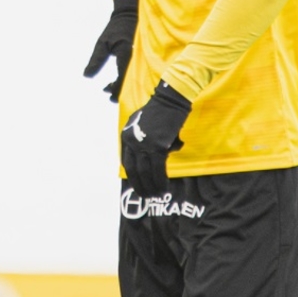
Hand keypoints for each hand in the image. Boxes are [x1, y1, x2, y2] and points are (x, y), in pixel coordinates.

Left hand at [85, 0, 137, 101]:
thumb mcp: (102, 43)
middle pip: (130, 81)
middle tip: (108, 92)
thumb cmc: (115, 28)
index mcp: (127, 55)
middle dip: (119, 89)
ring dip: (124, 84)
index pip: (123, 78)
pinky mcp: (145, 55)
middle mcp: (137, 58)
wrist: (131, 13)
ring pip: (135, 77)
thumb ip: (96, 60)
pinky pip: (139, 70)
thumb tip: (86, 76)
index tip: (109, 95)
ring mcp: (143, 56)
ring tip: (111, 86)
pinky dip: (130, 76)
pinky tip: (122, 79)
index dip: (116, 89)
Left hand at [121, 82, 190, 196]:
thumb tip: (152, 156)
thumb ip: (143, 140)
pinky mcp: (157, 146)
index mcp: (126, 135)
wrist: (170, 100)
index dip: (133, 176)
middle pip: (134, 169)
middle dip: (140, 185)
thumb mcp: (143, 125)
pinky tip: (163, 186)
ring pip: (146, 171)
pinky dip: (160, 179)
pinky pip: (158, 168)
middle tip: (146, 196)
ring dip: (151, 185)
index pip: (126, 161)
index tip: (138, 186)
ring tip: (157, 195)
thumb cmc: (160, 112)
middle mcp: (131, 141)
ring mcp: (144, 144)